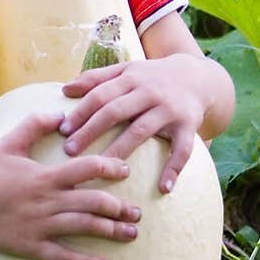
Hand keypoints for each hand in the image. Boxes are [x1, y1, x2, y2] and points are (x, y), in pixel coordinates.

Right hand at [0, 112, 140, 259]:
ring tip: (130, 234)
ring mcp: (40, 226)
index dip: (110, 167)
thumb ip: (35, 124)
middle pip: (94, 203)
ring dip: (111, 232)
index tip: (125, 170)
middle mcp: (48, 201)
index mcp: (45, 175)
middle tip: (137, 212)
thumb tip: (61, 114)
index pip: (88, 168)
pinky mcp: (30, 246)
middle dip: (120, 208)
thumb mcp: (9, 142)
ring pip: (84, 228)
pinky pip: (63, 257)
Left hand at [58, 54, 213, 192]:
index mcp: (130, 79)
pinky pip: (182, 150)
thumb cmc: (152, 77)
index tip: (62, 131)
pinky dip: (174, 169)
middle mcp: (149, 93)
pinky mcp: (189, 126)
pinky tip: (164, 188)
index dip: (80, 113)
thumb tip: (65, 89)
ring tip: (105, 169)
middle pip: (115, 112)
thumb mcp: (126, 70)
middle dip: (91, 131)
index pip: (100, 95)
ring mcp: (169, 110)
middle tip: (70, 151)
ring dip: (121, 149)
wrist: (197, 77)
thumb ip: (96, 78)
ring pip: (141, 131)